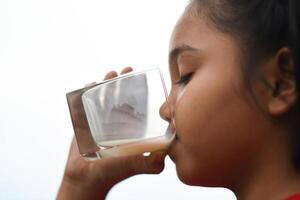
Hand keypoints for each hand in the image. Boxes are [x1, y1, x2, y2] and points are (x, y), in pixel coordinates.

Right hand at [57, 67, 166, 199]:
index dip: (138, 90)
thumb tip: (170, 149)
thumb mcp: (136, 164)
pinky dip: (86, 92)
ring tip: (111, 74)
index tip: (140, 77)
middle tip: (126, 71)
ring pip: (103, 96)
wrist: (87, 179)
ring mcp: (98, 120)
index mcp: (129, 128)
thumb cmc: (113, 172)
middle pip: (119, 96)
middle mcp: (115, 122)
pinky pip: (84, 103)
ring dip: (106, 83)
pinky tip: (91, 84)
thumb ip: (153, 161)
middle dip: (123, 82)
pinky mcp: (83, 121)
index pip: (136, 104)